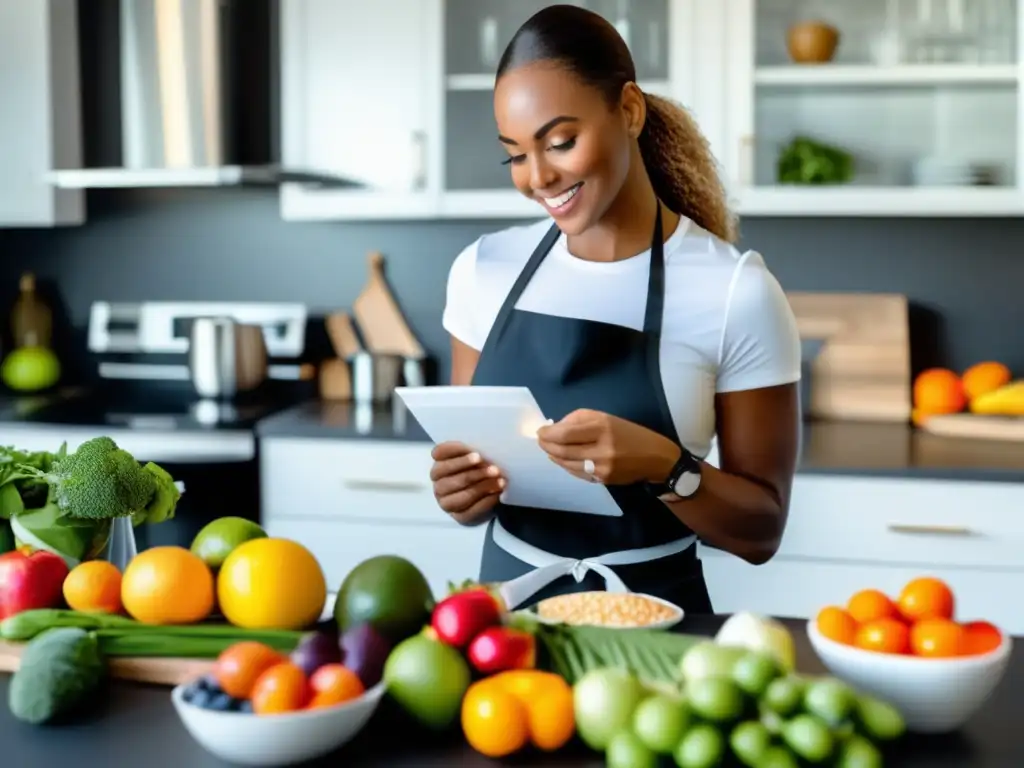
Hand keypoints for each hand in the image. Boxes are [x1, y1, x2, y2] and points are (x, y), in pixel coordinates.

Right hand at [430, 441, 504, 519]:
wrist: (488, 497)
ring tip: (500, 481)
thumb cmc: (481, 471)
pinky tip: (497, 494)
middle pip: (452, 476)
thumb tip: (496, 448)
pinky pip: (472, 510)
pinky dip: (487, 502)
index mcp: (439, 464)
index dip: (456, 451)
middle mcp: (438, 484)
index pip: (439, 453)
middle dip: (473, 471)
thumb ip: (478, 452)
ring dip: (483, 487)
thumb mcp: (478, 458)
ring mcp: (446, 502)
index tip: (476, 453)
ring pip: (462, 494)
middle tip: (493, 468)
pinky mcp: (460, 517)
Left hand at [537, 409, 680, 485]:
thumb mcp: (606, 417)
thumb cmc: (630, 433)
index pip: (566, 433)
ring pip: (567, 463)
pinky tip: (561, 459)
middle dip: (547, 445)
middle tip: (540, 440)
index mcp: (603, 428)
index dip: (548, 433)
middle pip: (563, 450)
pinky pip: (577, 472)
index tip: (540, 430)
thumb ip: (579, 419)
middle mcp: (601, 449)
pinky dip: (565, 465)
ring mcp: (601, 467)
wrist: (656, 459)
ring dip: (553, 456)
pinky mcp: (602, 480)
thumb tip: (556, 426)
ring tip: (547, 448)